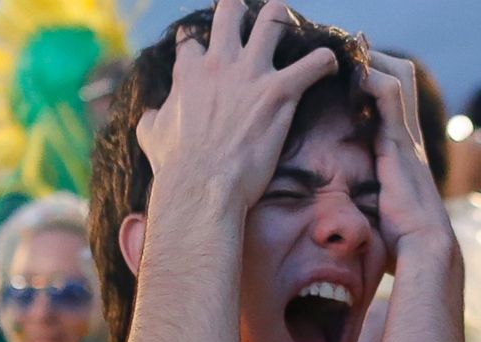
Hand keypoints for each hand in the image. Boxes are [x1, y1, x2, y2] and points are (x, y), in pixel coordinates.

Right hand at [136, 0, 337, 207]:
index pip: (191, 42)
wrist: (202, 185)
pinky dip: (324, 62)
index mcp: (189, 72)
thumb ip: (152, 117)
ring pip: (272, 21)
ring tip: (289, 24)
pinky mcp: (279, 93)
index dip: (196, 45)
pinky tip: (330, 64)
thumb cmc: (175, 166)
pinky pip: (313, 64)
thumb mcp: (151, 135)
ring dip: (282, 20)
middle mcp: (219, 62)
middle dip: (239, 11)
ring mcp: (251, 74)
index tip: (200, 51)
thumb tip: (150, 114)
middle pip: (230, 13)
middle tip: (249, 19)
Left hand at [362, 50, 454, 263]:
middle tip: (347, 55)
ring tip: (347, 56)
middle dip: (374, 61)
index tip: (348, 73)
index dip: (374, 80)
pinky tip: (352, 77)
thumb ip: (369, 204)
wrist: (424, 248)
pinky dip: (371, 78)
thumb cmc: (403, 241)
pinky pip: (389, 95)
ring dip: (371, 62)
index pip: (395, 100)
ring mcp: (407, 137)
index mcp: (403, 151)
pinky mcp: (401, 142)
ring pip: (398, 77)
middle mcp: (409, 137)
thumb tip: (340, 224)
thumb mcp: (380, 214)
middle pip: (402, 78)